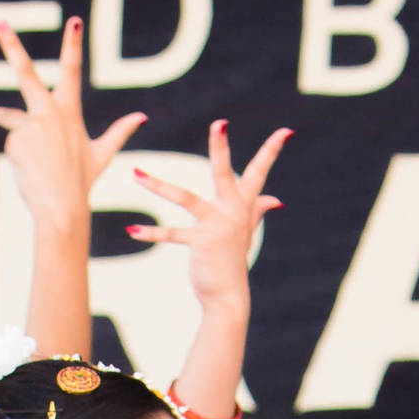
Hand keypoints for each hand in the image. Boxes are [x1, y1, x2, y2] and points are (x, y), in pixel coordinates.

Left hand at [0, 16, 145, 232]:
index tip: (74, 21)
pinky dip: (18, 157)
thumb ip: (120, 131)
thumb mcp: (103, 154)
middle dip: (12, 46)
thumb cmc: (82, 182)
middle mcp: (49, 112)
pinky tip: (29, 170)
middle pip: (26, 72)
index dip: (74, 44)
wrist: (62, 208)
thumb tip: (143, 117)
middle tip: (0, 22)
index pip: (72, 70)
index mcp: (69, 110)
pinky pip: (12, 144)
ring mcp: (30, 126)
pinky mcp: (15, 141)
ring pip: (11, 118)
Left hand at [124, 120, 290, 315]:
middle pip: (224, 172)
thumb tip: (276, 200)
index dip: (272, 151)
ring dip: (157, 185)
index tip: (286, 131)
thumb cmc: (234, 261)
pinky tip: (132, 231)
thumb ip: (258, 211)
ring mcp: (216, 226)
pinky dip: (151, 233)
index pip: (259, 173)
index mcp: (243, 206)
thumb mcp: (246, 232)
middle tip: (220, 122)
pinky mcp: (201, 242)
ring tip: (135, 175)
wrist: (228, 296)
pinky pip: (172, 235)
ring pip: (185, 198)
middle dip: (221, 147)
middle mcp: (232, 211)